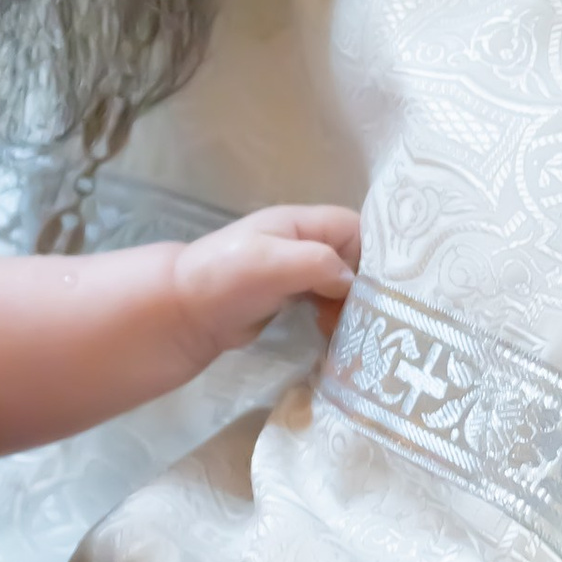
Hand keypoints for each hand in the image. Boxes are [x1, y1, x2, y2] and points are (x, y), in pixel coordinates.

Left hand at [171, 205, 359, 358]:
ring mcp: (295, 273)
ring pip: (340, 285)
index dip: (372, 255)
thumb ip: (318, 263)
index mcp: (302, 224)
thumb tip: (350, 282)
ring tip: (341, 330)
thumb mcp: (273, 262)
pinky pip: (324, 305)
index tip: (377, 289)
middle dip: (362, 287)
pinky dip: (332, 319)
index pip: (357, 229)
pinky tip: (330, 337)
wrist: (184, 313)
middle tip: (359, 318)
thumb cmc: (226, 279)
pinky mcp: (288, 300)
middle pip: (353, 259)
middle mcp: (303, 244)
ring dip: (348, 307)